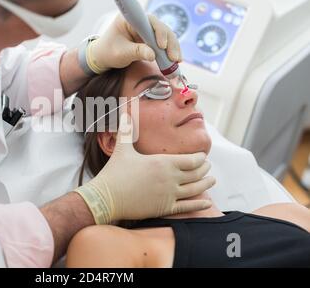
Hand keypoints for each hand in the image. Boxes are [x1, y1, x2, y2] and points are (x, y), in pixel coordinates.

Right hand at [75, 113, 214, 223]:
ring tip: (212, 181)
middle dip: (204, 169)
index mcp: (163, 162)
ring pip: (195, 189)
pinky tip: (207, 203)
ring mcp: (168, 194)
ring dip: (206, 184)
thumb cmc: (114, 172)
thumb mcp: (122, 148)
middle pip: (196, 173)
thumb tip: (124, 110)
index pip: (191, 160)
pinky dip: (200, 204)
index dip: (200, 158)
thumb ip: (126, 130)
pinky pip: (188, 207)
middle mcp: (170, 178)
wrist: (106, 197)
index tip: (202, 157)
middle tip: (208, 166)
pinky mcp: (165, 208)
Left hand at [87, 14, 181, 73]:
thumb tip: (153, 56)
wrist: (104, 57)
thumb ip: (137, 52)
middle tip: (174, 58)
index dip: (158, 31)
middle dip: (169, 43)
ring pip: (165, 35)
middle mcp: (141, 21)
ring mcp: (147, 29)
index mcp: (129, 18)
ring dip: (172, 48)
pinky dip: (169, 51)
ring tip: (176, 61)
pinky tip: (175, 61)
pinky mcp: (151, 38)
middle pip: (161, 28)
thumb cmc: (108, 52)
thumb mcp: (121, 53)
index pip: (149, 20)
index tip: (161, 45)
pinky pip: (164, 42)